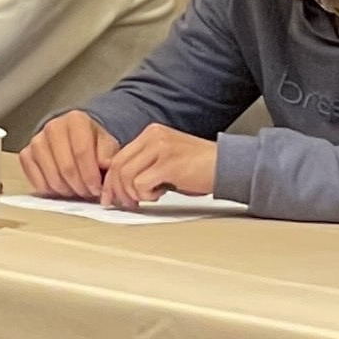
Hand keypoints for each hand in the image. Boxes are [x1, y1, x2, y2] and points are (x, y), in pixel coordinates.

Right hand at [18, 111, 119, 200]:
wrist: (76, 139)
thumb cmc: (93, 144)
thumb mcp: (108, 145)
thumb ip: (108, 154)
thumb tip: (105, 164)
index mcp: (76, 120)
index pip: (82, 152)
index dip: (91, 176)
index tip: (98, 189)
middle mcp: (54, 127)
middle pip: (66, 166)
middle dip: (80, 186)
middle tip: (88, 193)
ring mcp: (37, 140)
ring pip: (51, 176)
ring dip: (66, 190)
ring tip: (76, 190)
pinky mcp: (26, 154)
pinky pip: (35, 179)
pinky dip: (49, 189)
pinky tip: (61, 187)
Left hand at [104, 124, 219, 207]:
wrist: (228, 166)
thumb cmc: (199, 167)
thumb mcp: (166, 158)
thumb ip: (145, 164)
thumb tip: (120, 185)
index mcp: (151, 133)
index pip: (119, 157)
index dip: (111, 180)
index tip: (111, 196)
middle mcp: (153, 136)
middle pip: (119, 166)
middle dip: (117, 190)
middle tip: (126, 204)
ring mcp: (160, 148)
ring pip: (127, 176)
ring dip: (134, 194)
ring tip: (150, 197)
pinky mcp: (168, 164)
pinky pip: (142, 184)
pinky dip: (147, 195)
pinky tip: (161, 194)